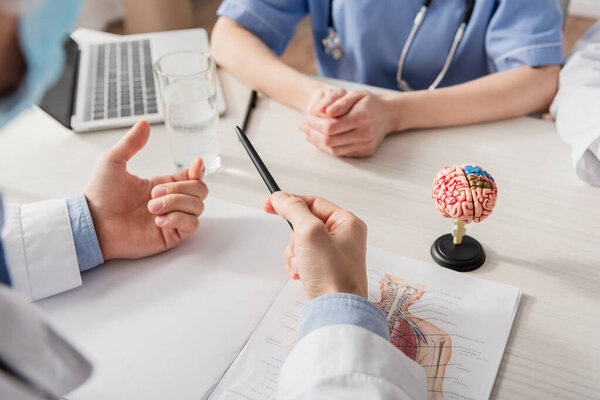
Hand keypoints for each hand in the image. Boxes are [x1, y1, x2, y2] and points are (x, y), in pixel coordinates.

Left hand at [84, 120, 208, 259]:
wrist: (92, 224)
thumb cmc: (99, 196)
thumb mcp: (112, 162)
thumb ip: (131, 143)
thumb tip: (144, 123)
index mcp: (162, 185)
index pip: (193, 177)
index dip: (199, 171)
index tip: (195, 164)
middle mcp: (170, 202)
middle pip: (200, 191)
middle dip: (179, 189)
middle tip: (153, 194)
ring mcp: (172, 219)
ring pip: (198, 207)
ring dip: (176, 204)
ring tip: (152, 209)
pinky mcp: (170, 236)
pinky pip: (191, 225)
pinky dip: (178, 219)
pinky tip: (159, 220)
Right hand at [264, 192, 367, 299]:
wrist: (336, 311)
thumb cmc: (332, 275)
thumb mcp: (309, 232)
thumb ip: (294, 210)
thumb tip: (281, 197)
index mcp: (347, 223)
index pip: (313, 202)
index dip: (290, 202)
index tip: (270, 203)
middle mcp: (344, 237)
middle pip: (304, 224)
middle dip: (294, 239)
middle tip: (299, 249)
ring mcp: (334, 254)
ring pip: (300, 243)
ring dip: (294, 254)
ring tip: (302, 266)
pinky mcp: (325, 269)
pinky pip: (302, 259)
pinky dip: (297, 266)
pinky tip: (301, 275)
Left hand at [300, 90, 394, 156]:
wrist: (389, 114)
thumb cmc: (369, 102)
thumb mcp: (355, 94)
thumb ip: (339, 101)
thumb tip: (324, 111)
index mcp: (361, 118)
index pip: (330, 127)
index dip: (314, 124)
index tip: (306, 118)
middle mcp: (364, 134)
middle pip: (330, 140)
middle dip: (312, 133)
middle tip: (302, 126)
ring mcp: (365, 145)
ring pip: (334, 149)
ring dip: (317, 142)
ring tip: (307, 133)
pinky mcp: (365, 152)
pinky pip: (341, 153)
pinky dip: (327, 148)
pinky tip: (319, 140)